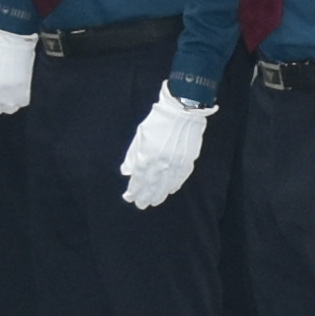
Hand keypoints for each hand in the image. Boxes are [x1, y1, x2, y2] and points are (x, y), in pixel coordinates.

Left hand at [117, 89, 214, 210]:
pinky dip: (174, 186)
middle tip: (141, 205)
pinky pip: (180, 178)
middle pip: (152, 186)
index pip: (138, 179)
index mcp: (146, 156)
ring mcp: (176, 163)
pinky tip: (169, 190)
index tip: (129, 197)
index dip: (133, 190)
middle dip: (145, 197)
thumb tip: (126, 171)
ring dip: (159, 195)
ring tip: (154, 202)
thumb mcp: (140, 135)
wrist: (182, 110)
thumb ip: (132, 155)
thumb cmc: (158, 121)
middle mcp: (161, 163)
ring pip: (166, 185)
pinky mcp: (188, 161)